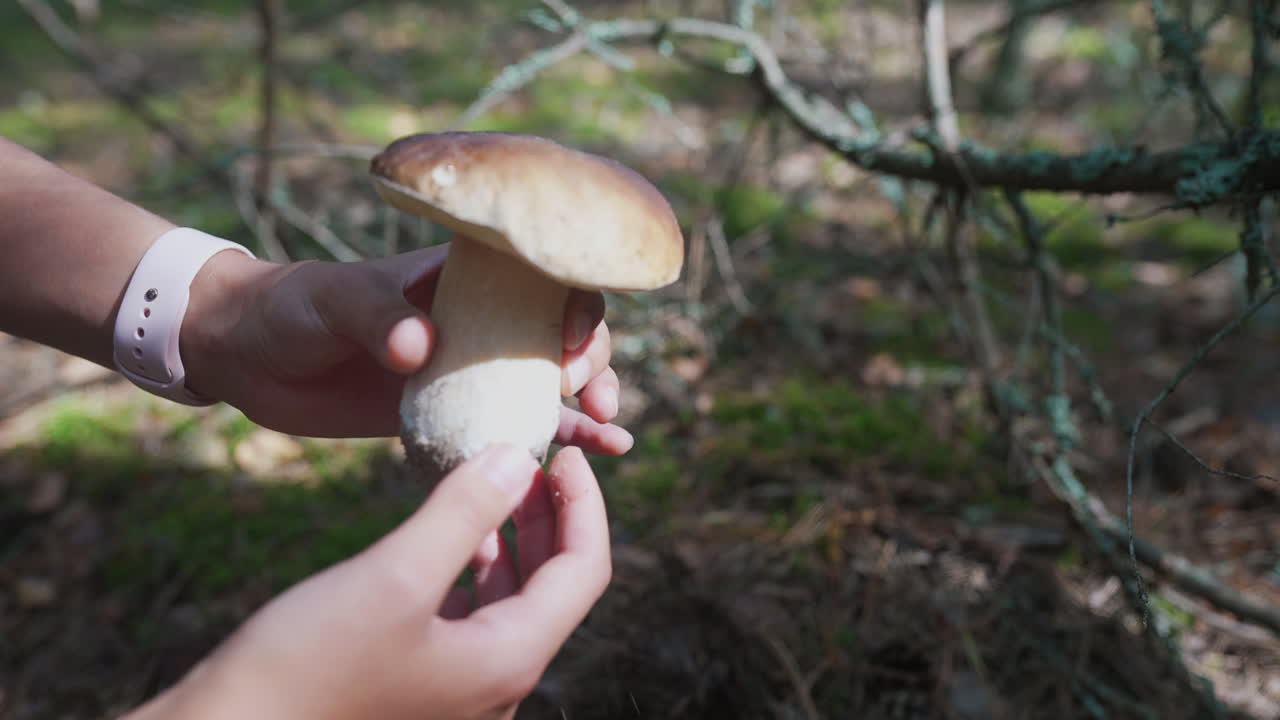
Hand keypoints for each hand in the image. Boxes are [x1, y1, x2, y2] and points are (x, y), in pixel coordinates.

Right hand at [123, 444, 611, 719]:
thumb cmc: (305, 667)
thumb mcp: (393, 576)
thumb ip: (463, 513)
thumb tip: (517, 456)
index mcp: (508, 661)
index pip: (585, 572)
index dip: (586, 505)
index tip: (561, 453)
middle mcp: (496, 684)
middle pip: (554, 588)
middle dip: (550, 517)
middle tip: (530, 457)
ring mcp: (459, 692)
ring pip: (510, 602)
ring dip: (510, 539)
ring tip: (492, 482)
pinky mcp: (419, 688)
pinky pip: (469, 617)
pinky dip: (469, 566)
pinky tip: (442, 533)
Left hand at [181, 244, 630, 452]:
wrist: (247, 357)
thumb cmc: (293, 307)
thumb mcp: (334, 300)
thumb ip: (378, 316)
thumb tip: (424, 346)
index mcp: (464, 277)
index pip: (546, 278)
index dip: (576, 307)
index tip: (569, 348)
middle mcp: (481, 321)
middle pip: (562, 333)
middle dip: (592, 362)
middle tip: (587, 394)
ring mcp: (470, 370)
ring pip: (548, 385)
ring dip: (588, 408)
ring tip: (612, 437)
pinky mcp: (451, 416)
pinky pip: (510, 430)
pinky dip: (551, 446)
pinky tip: (590, 460)